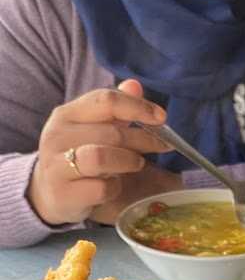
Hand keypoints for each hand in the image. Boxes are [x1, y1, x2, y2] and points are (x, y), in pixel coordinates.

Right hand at [27, 80, 169, 225]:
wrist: (49, 193)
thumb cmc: (78, 157)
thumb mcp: (93, 129)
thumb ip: (114, 108)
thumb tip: (135, 85)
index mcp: (66, 114)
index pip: (105, 100)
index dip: (138, 107)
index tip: (162, 118)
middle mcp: (57, 137)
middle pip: (111, 132)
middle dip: (143, 139)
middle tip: (161, 145)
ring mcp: (57, 166)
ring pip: (102, 158)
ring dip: (128, 161)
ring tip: (136, 164)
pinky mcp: (63, 194)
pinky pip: (101, 189)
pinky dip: (115, 188)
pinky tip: (114, 186)